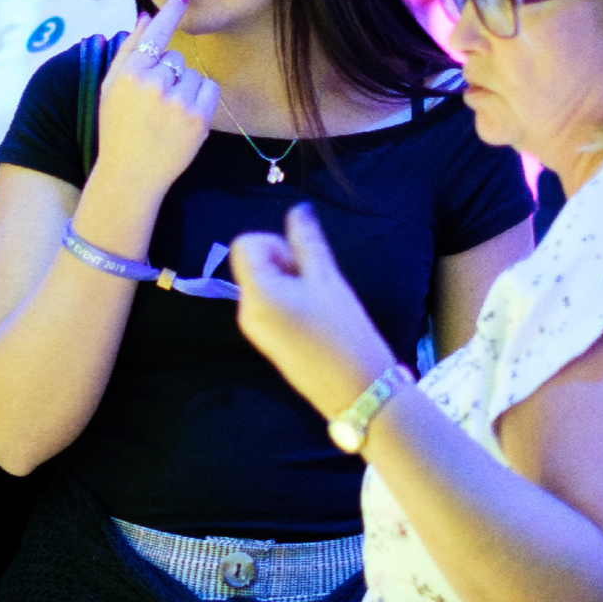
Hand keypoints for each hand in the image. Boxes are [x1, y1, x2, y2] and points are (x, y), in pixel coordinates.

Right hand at [94, 0, 219, 198]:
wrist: (130, 174)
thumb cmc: (117, 130)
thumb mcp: (110, 88)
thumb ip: (128, 50)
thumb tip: (145, 17)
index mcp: (129, 73)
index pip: (154, 34)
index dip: (170, 13)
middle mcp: (153, 83)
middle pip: (175, 57)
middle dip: (169, 73)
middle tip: (154, 103)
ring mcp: (177, 101)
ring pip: (192, 73)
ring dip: (185, 88)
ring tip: (167, 114)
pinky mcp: (197, 118)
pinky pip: (209, 89)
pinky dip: (201, 99)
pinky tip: (184, 117)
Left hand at [231, 203, 392, 418]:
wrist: (357, 391)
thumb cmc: (344, 332)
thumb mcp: (327, 278)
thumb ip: (307, 240)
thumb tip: (298, 209)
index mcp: (257, 293)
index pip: (245, 244)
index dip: (274, 244)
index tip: (302, 265)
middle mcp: (246, 310)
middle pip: (253, 262)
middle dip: (283, 263)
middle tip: (316, 285)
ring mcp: (254, 328)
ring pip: (262, 282)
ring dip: (289, 281)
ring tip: (319, 303)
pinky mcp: (265, 341)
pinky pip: (268, 304)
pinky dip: (288, 300)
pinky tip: (315, 318)